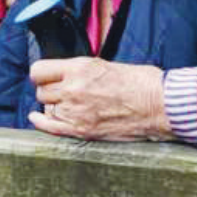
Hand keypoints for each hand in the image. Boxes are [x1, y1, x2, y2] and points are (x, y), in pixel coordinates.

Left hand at [29, 57, 172, 140]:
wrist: (160, 104)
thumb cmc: (140, 82)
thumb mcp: (104, 65)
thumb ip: (79, 71)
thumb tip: (63, 75)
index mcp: (79, 68)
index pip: (39, 71)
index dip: (42, 75)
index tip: (46, 78)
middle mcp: (73, 89)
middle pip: (42, 92)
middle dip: (51, 91)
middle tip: (65, 93)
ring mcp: (76, 111)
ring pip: (47, 108)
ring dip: (55, 107)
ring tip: (71, 105)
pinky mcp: (83, 130)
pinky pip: (50, 127)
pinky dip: (41, 123)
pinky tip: (36, 118)